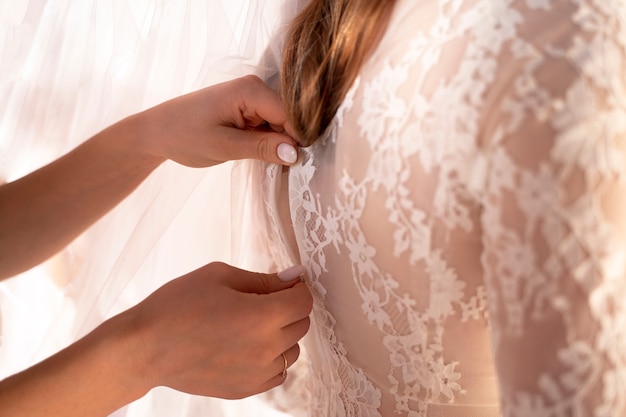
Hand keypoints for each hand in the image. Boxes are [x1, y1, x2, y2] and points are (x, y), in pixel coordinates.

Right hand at [125, 262, 311, 398]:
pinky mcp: (245, 389)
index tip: (284, 285)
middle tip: (262, 300)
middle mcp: (266, 348)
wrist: (145, 347)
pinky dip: (271, 358)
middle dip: (289, 308)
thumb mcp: (220, 276)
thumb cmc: (177, 305)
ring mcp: (257, 373)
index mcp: (262, 316)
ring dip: (281, 335)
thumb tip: (293, 278)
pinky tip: (247, 346)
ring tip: (250, 325)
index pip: (304, 301)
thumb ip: (263, 279)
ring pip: (292, 350)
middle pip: (301, 324)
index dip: (297, 289)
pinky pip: (278, 372)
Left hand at [132, 75, 299, 166]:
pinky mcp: (248, 109)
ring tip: (268, 163)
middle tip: (282, 169)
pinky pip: (270, 127)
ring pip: (282, 125)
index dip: (298, 140)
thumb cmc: (183, 135)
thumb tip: (296, 153)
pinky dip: (269, 143)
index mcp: (251, 90)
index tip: (298, 165)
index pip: (291, 115)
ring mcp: (253, 98)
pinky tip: (263, 155)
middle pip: (289, 119)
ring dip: (279, 145)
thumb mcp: (223, 146)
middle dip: (289, 143)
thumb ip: (262, 148)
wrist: (156, 132)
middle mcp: (256, 88)